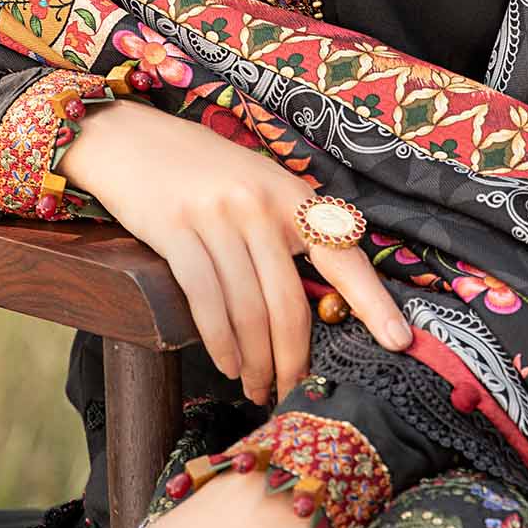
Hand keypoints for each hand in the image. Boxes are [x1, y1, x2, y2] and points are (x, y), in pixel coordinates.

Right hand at [56, 96, 411, 401]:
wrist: (129, 138)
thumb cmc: (197, 168)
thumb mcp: (255, 185)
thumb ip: (285, 230)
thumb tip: (317, 298)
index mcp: (290, 194)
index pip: (343, 254)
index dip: (374, 301)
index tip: (399, 342)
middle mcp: (259, 205)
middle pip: (290, 301)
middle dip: (294, 357)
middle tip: (292, 389)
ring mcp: (217, 218)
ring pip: (249, 310)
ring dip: (255, 361)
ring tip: (256, 386)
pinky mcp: (175, 232)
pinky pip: (206, 301)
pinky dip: (220, 342)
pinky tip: (227, 363)